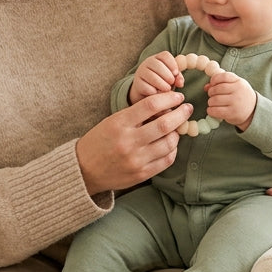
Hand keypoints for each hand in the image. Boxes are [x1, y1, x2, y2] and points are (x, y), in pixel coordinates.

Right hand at [76, 91, 191, 194]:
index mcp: (119, 124)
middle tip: (187, 108)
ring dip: (177, 133)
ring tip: (177, 127)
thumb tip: (166, 106)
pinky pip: (167, 160)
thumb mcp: (112, 121)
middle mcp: (128, 141)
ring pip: (169, 143)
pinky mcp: (142, 174)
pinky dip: (173, 149)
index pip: (151, 105)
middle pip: (164, 125)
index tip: (177, 97)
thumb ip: (136, 115)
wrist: (84, 170)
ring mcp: (136, 160)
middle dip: (181, 114)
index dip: (169, 98)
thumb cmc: (99, 141)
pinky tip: (171, 144)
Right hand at [130, 52, 182, 104]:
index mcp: (158, 58)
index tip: (176, 73)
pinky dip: (155, 92)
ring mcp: (141, 72)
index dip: (172, 64)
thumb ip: (178, 78)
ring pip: (152, 77)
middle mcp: (147, 63)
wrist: (146, 92)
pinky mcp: (137, 84)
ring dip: (163, 85)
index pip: (165, 55)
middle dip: (168, 75)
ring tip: (167, 89)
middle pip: (158, 65)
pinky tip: (157, 93)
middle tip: (172, 83)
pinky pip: (147, 87)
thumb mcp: (171, 78)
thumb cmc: (162, 82)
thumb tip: (180, 82)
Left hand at [205, 71, 256, 129]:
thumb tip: (206, 87)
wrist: (253, 110)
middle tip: (212, 95)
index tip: (212, 84)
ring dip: (210, 102)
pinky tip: (212, 110)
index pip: (223, 76)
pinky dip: (210, 110)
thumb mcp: (235, 86)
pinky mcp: (232, 113)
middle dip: (211, 92)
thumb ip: (222, 83)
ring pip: (215, 100)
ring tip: (213, 103)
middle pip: (217, 89)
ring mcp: (235, 102)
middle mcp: (238, 91)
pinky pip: (215, 111)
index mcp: (239, 82)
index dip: (214, 79)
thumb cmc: (241, 96)